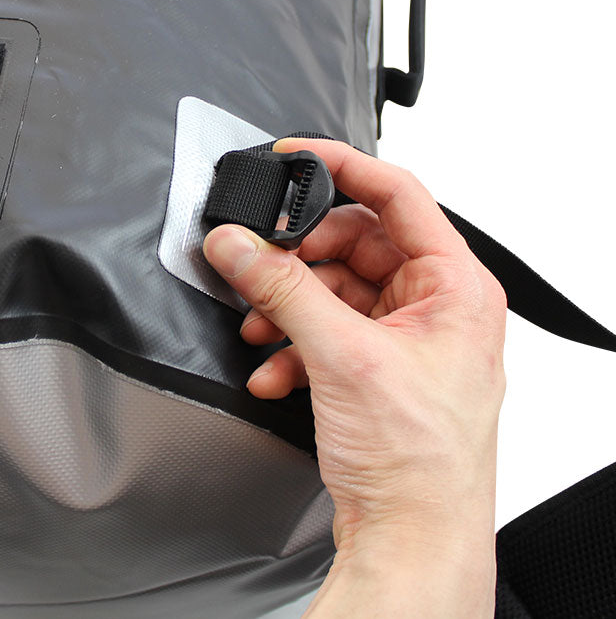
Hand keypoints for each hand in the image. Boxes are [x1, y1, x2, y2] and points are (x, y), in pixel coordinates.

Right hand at [203, 138, 505, 617]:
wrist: (414, 539)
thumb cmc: (420, 462)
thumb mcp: (342, 355)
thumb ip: (282, 287)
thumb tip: (238, 242)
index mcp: (455, 286)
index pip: (397, 193)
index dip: (339, 165)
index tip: (290, 155)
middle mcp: (436, 306)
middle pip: (354, 244)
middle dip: (298, 260)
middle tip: (257, 263)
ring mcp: (407, 339)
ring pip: (334, 290)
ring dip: (288, 307)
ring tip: (261, 328)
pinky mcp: (378, 369)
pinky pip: (327, 330)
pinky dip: (294, 345)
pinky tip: (275, 370)